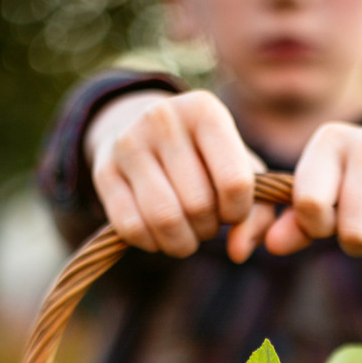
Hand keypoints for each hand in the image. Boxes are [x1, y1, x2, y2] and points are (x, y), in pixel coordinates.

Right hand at [85, 89, 272, 257]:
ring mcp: (128, 143)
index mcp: (205, 110)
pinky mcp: (104, 171)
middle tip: (205, 221)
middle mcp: (163, 118)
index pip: (234, 182)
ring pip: (164, 220)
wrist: (143, 131)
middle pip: (198, 205)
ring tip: (186, 232)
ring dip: (182, 242)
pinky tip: (158, 233)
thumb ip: (257, 214)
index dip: (237, 212)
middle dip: (208, 228)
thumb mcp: (240, 171)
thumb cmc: (205, 159)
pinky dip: (152, 243)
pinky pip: (132, 228)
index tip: (231, 210)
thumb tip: (239, 252)